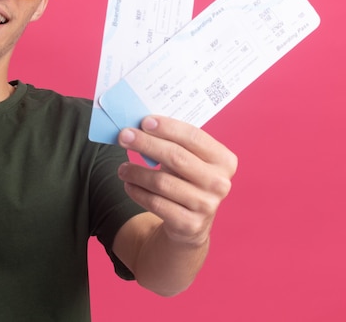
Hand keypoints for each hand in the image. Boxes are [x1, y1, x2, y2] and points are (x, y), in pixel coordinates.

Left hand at [117, 116, 236, 246]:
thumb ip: (173, 142)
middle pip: (176, 157)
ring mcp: (206, 205)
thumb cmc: (186, 180)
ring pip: (162, 182)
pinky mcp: (189, 224)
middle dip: (145, 143)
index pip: (193, 137)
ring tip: (122, 168)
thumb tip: (139, 126)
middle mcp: (219, 183)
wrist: (191, 223)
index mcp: (224, 160)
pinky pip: (155, 203)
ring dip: (136, 171)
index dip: (167, 128)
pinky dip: (137, 192)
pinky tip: (129, 184)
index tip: (144, 121)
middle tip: (123, 137)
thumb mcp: (189, 160)